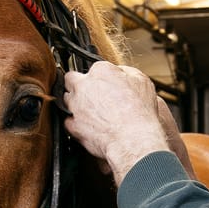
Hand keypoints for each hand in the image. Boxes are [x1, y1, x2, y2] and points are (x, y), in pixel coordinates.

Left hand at [63, 63, 190, 183]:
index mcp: (101, 71)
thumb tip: (120, 73)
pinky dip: (77, 123)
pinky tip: (90, 126)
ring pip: (67, 100)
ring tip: (93, 112)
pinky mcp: (73, 125)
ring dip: (76, 104)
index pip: (94, 69)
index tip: (106, 85)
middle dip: (79, 85)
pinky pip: (69, 121)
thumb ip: (126, 73)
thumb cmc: (140, 112)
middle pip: (72, 79)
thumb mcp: (142, 82)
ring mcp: (75, 105)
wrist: (133, 139)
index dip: (101, 78)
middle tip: (92, 95)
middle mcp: (84, 85)